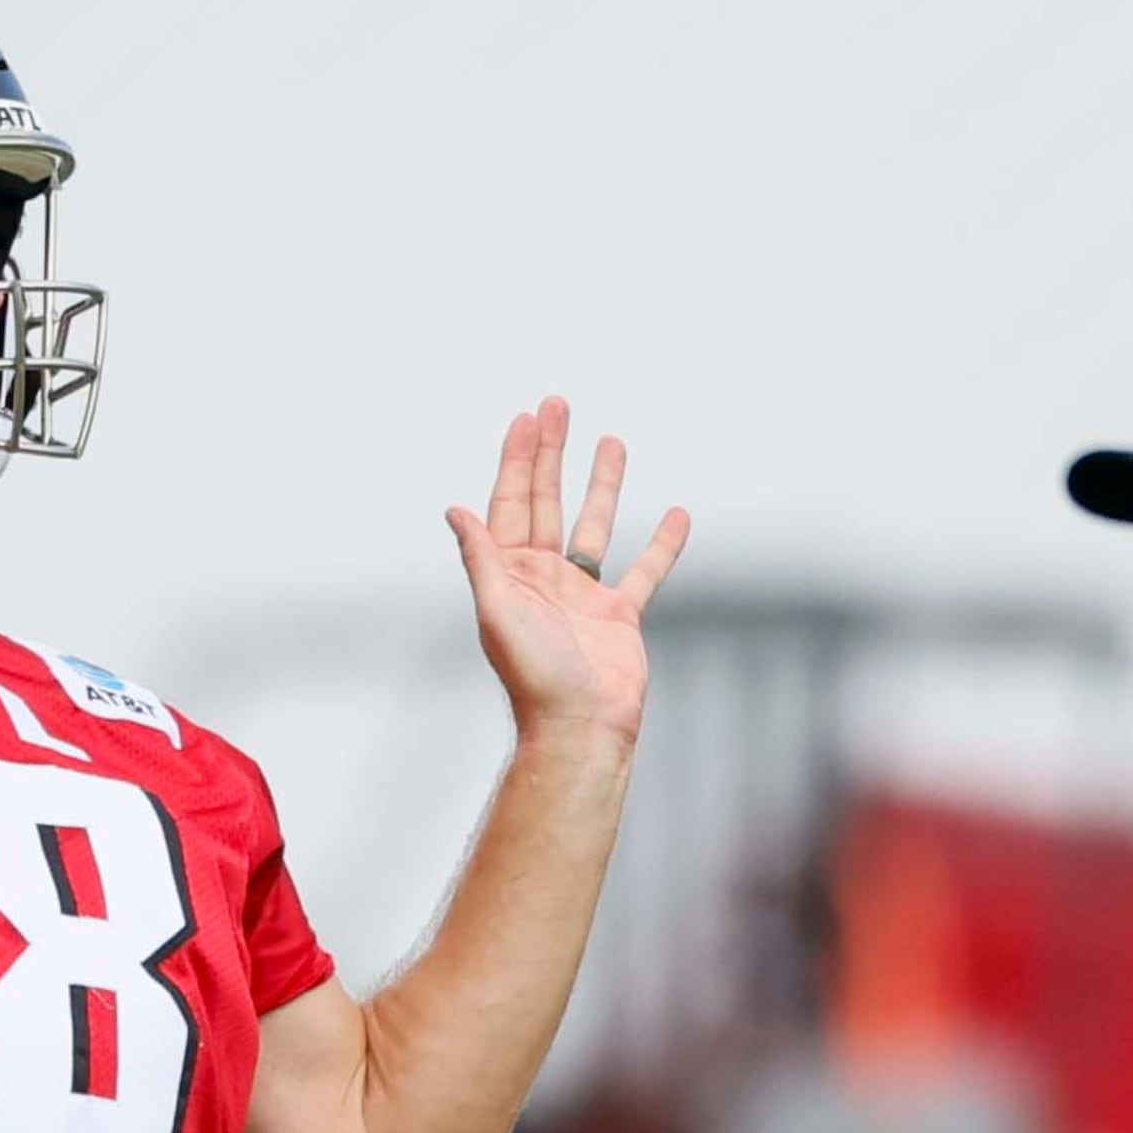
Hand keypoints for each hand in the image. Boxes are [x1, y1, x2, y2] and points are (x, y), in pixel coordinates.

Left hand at [445, 397, 688, 742]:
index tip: (527, 418)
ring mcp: (583, 595)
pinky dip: (662, 544)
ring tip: (611, 439)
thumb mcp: (498, 611)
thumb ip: (482, 559)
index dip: (518, 459)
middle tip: (558, 404)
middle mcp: (543, 578)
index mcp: (510, 574)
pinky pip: (645, 570)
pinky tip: (677, 514)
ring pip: (595, 524)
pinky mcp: (620, 616)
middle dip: (551, 453)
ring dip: (602, 484)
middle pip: (547, 500)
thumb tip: (454, 510)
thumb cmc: (534, 676)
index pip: (512, 502)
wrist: (581, 728)